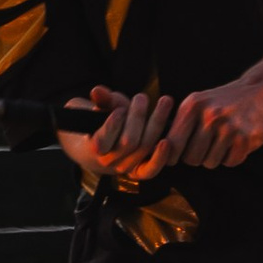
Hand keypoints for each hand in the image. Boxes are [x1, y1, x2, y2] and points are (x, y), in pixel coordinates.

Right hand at [62, 88, 180, 183]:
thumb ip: (102, 100)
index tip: (120, 108)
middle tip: (142, 97)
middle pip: (129, 141)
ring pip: (144, 148)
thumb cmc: (106, 122)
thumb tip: (96, 91)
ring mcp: (126, 168)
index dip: (113, 123)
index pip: (103, 139)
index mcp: (95, 147)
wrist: (107, 146)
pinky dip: (160, 156)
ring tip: (165, 101)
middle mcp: (110, 162)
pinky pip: (151, 169)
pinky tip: (167, 140)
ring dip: (157, 123)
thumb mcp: (104, 108)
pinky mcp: (141, 171)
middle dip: (137, 116)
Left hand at [161, 74, 262, 168]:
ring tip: (224, 142)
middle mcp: (210, 116)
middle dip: (198, 157)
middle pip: (191, 158)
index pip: (172, 144)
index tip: (179, 156)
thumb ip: (180, 124)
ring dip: (216, 157)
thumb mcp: (198, 103)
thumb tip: (159, 152)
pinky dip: (233, 157)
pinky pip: (230, 162)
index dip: (173, 155)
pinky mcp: (245, 138)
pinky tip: (237, 143)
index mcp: (193, 106)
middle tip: (207, 147)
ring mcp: (229, 127)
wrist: (260, 92)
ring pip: (210, 163)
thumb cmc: (223, 101)